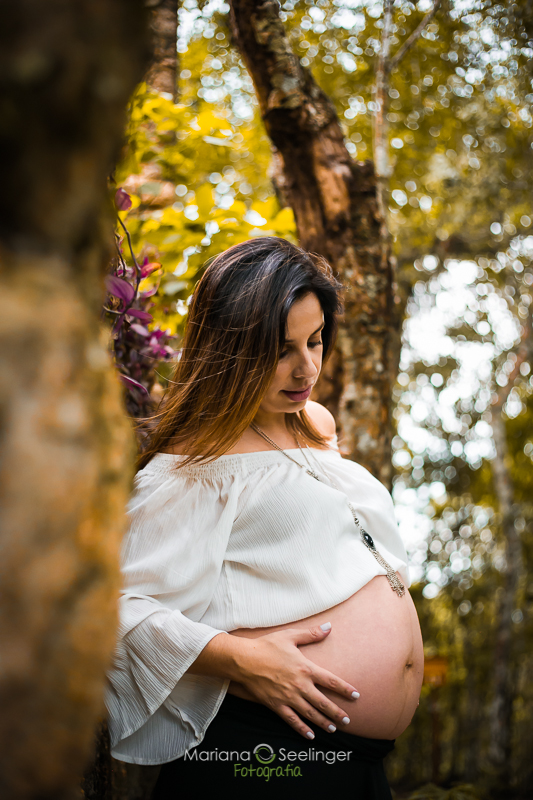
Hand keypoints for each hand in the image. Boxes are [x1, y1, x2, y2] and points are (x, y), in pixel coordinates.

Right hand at [234, 623, 359, 739]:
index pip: (331, 681)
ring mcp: (288, 697)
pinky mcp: (276, 705)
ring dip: (323, 722)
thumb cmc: (267, 645)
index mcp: (306, 668)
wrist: (244, 660)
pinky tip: (310, 736)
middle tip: (348, 721)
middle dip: (337, 713)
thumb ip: (311, 634)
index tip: (356, 695)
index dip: (345, 689)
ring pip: (310, 714)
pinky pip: (292, 720)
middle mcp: (300, 685)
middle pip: (323, 702)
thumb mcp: (290, 636)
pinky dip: (302, 729)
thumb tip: (329, 627)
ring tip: (333, 729)